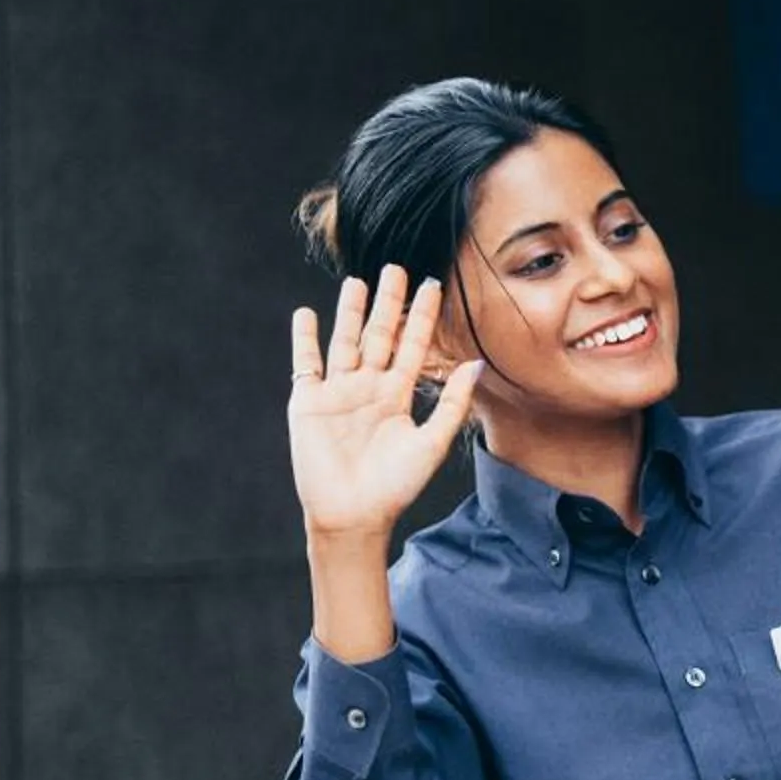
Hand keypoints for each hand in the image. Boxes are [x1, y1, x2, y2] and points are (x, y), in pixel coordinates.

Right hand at [288, 268, 484, 539]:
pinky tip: (306, 314)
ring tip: (357, 282)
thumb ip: (450, 403)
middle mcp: (368, 387)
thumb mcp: (431, 443)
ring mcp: (337, 392)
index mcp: (397, 395)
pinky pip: (306, 364)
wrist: (354, 513)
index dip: (421, 317)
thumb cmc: (395, 485)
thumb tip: (476, 365)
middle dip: (388, 304)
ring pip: (345, 341)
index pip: (412, 346)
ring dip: (350, 313)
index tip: (432, 284)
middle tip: (396, 267)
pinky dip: (304, 339)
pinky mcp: (308, 402)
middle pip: (379, 335)